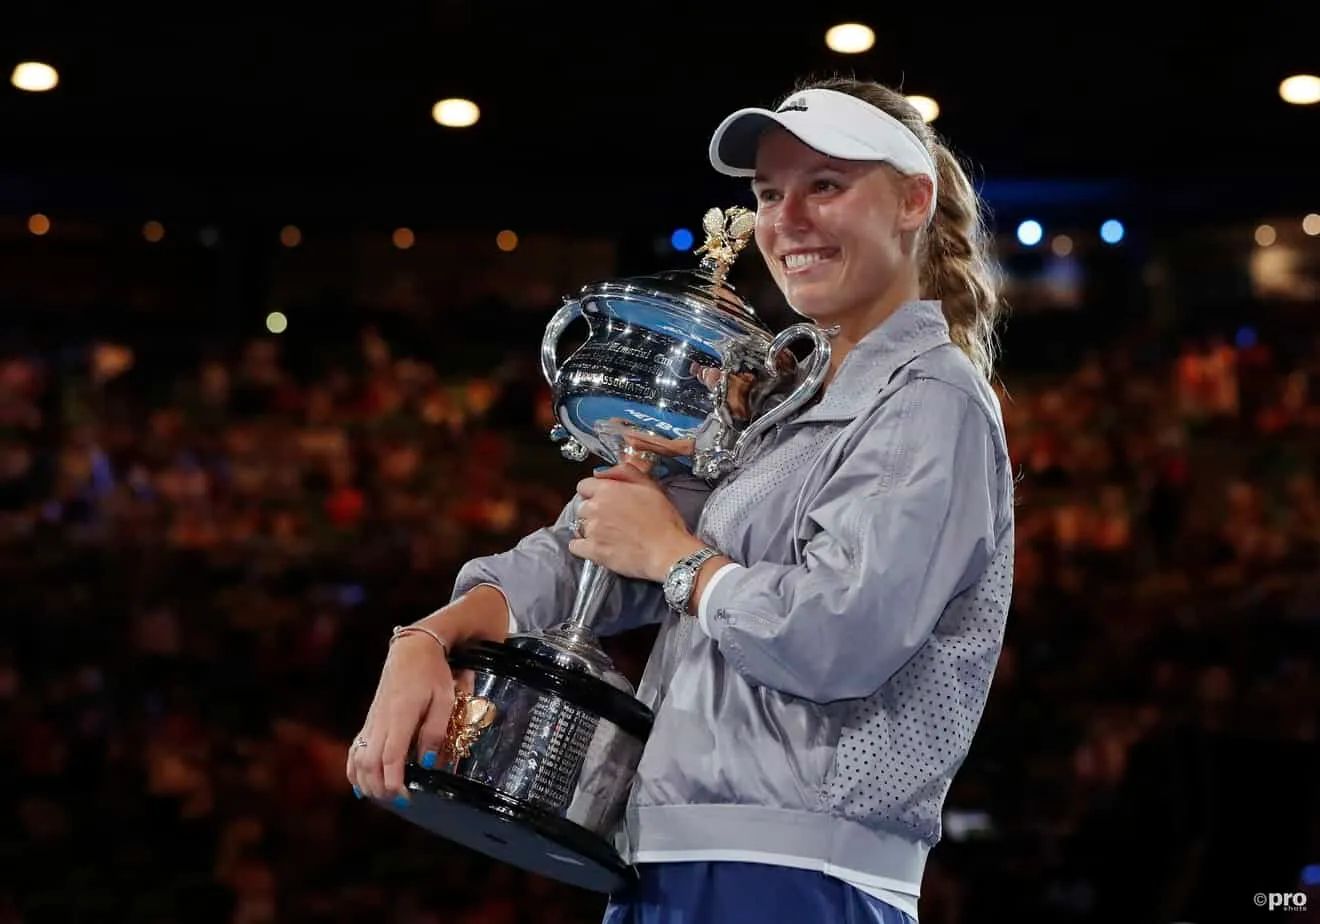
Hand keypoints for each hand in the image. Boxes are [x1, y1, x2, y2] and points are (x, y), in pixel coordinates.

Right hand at [346, 633, 453, 803]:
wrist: (412, 650)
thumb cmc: (432, 673)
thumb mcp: (444, 699)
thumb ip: (435, 731)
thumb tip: (427, 763)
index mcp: (400, 715)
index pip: (389, 756)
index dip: (393, 782)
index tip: (404, 798)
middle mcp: (381, 721)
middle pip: (369, 763)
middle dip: (380, 788)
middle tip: (399, 802)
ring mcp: (372, 721)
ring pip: (358, 758)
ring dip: (366, 782)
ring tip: (383, 797)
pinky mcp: (370, 721)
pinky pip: (355, 749)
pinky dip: (354, 769)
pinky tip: (361, 786)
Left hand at [570, 464, 705, 581]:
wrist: (667, 551)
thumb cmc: (663, 520)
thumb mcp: (650, 486)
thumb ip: (623, 473)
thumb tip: (601, 472)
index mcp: (607, 490)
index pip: (583, 486)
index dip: (594, 492)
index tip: (604, 499)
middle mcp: (595, 508)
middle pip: (581, 506)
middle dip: (593, 511)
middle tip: (611, 519)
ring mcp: (592, 531)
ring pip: (579, 526)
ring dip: (590, 529)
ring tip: (609, 535)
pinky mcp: (592, 551)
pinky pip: (575, 546)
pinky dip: (583, 547)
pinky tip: (597, 547)